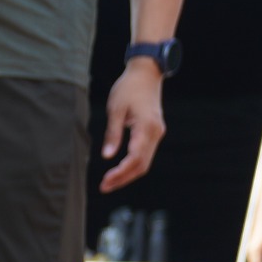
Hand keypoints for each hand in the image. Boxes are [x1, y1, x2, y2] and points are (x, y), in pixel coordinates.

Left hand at [99, 62, 165, 192]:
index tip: (105, 181)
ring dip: (128, 175)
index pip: (135, 158)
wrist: (146, 74)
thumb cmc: (128, 88)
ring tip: (109, 183)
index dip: (120, 173)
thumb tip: (108, 156)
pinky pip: (145, 154)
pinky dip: (133, 165)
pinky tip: (119, 171)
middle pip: (142, 165)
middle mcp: (155, 133)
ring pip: (145, 162)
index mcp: (146, 127)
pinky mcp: (154, 132)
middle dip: (123, 179)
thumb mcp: (115, 110)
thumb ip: (113, 134)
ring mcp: (157, 133)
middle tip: (104, 188)